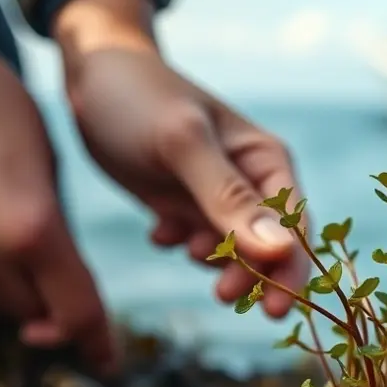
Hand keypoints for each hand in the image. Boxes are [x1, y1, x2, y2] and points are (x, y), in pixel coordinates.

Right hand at [0, 33, 114, 370]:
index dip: (98, 342)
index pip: (78, 312)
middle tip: (63, 273)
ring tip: (15, 238)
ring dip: (21, 294)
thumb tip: (67, 296)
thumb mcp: (50, 174)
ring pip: (3, 310)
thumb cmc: (0, 116)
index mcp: (31, 231)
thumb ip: (59, 241)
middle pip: (42, 317)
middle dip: (59, 306)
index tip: (111, 364)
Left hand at [53, 0, 307, 316]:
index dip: (292, 272)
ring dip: (214, 261)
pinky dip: (182, 245)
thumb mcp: (182, 145)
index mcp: (267, 162)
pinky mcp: (185, 205)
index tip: (276, 312)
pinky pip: (198, 244)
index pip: (297, 228)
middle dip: (251, 275)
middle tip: (220, 295)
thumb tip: (281, 251)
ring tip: (181, 243)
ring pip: (235, 252)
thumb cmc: (139, 98)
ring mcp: (218, 196)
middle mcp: (251, 182)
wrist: (90, 75)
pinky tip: (159, 232)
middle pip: (271, 249)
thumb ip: (228, 198)